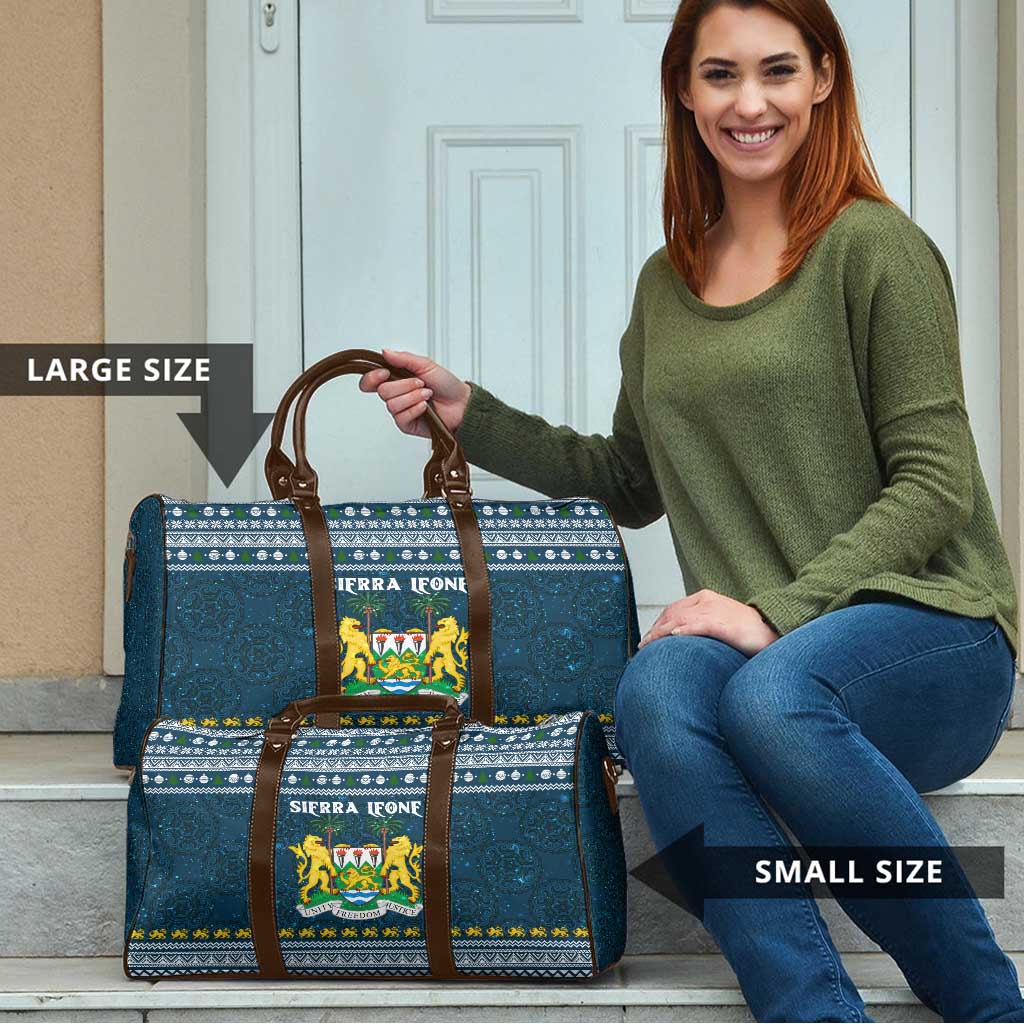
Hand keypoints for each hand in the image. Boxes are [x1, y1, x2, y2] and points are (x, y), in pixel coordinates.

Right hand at [359, 347, 472, 439]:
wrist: (462, 404)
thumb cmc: (446, 385)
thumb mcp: (426, 365)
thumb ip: (404, 358)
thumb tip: (385, 352)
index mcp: (396, 379)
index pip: (370, 381)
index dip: (372, 378)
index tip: (384, 373)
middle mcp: (396, 395)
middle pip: (382, 392)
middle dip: (404, 385)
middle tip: (421, 383)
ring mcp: (400, 410)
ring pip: (392, 404)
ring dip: (412, 397)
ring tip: (427, 395)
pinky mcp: (406, 424)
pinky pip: (401, 417)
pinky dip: (415, 409)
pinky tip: (425, 407)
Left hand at [637, 589, 778, 656]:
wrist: (771, 630)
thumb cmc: (746, 630)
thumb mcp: (719, 621)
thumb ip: (700, 624)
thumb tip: (680, 637)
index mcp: (705, 598)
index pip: (673, 609)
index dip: (658, 623)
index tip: (648, 637)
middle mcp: (706, 601)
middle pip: (671, 613)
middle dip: (655, 630)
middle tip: (643, 645)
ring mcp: (713, 611)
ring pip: (679, 620)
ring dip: (660, 633)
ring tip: (648, 645)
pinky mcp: (721, 623)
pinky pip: (697, 625)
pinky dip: (682, 630)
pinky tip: (672, 637)